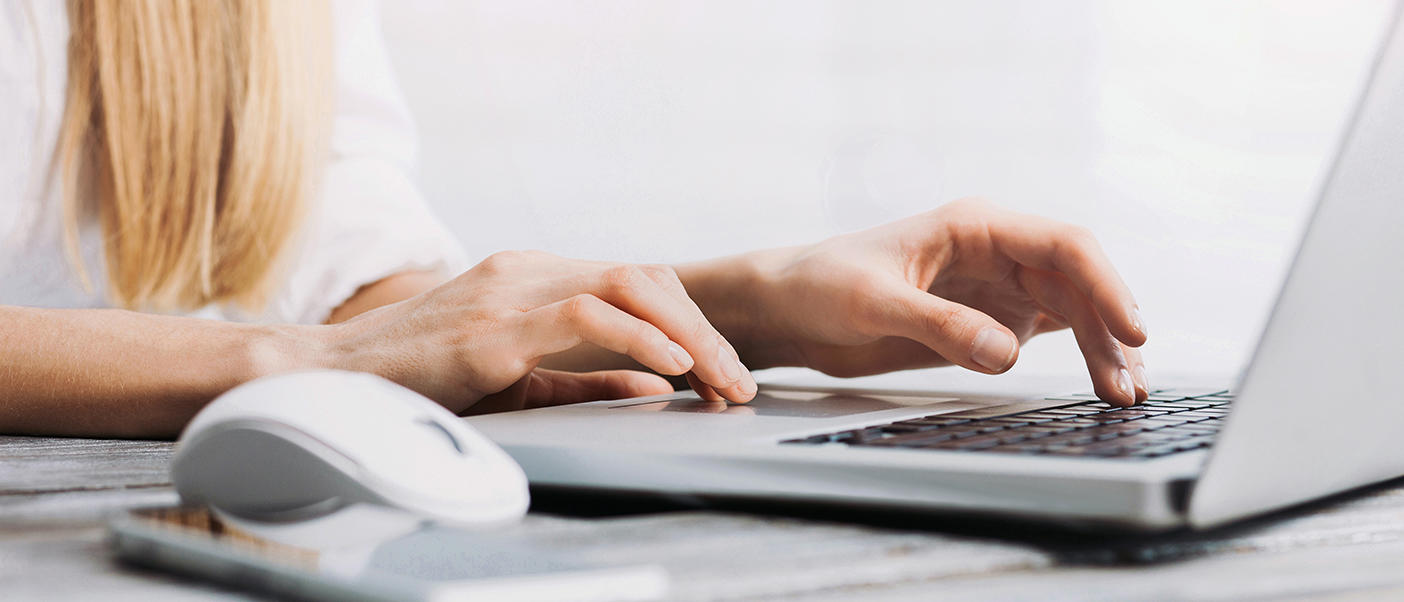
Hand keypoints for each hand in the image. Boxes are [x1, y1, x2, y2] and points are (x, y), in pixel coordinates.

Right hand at [322, 250, 756, 413]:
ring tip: (719, 379)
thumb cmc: (422, 379)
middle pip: (646, 277)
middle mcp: (529, 270)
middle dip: (704, 330)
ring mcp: (511, 291)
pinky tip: (670, 368)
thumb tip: (658, 386)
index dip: (690, 323)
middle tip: (738, 382)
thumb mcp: (521, 379)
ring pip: (628, 285)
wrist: (330, 377)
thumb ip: (588, 379)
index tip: (723, 373)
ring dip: (687, 335)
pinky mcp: (493, 327)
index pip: (637, 282)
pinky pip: (584, 315)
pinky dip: (638, 339)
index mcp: (536, 276)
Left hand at [717, 199, 1148, 405]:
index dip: (1104, 285)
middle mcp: (995, 251)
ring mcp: (997, 286)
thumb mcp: (873, 303)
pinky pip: (1049, 332)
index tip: (1128, 329)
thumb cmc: (819, 285)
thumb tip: (1007, 353)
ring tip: (1124, 395)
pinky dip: (1079, 356)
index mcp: (974, 226)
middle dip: (1110, 330)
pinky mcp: (988, 320)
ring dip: (1102, 348)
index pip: (1062, 246)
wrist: (787, 308)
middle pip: (1077, 283)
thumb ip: (939, 325)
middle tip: (1129, 384)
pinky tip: (1102, 383)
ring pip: (1072, 311)